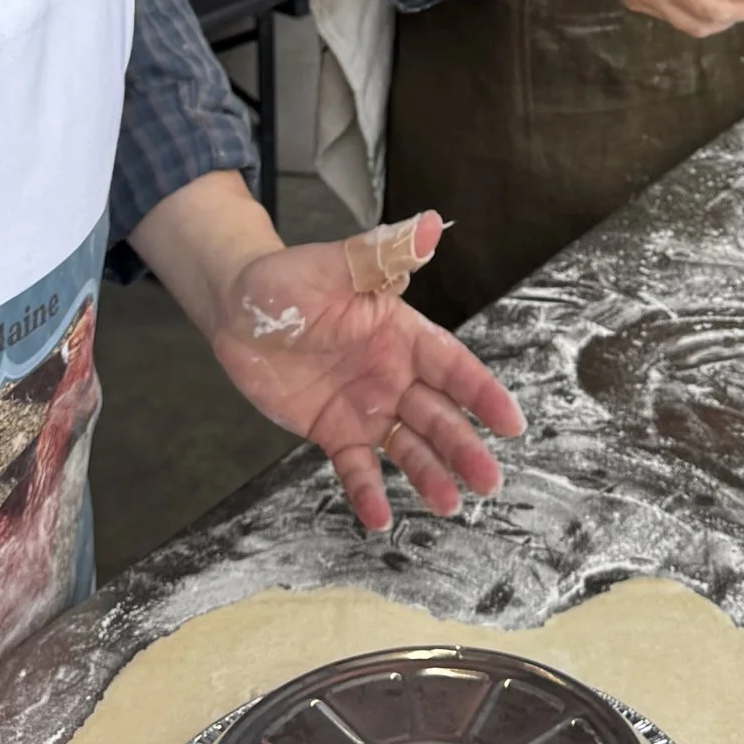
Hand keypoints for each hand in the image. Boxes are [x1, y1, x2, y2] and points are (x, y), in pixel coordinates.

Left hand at [213, 217, 525, 532]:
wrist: (233, 312)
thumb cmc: (285, 281)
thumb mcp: (333, 266)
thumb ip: (381, 254)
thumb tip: (429, 224)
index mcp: (400, 332)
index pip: (451, 365)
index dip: (481, 393)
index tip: (511, 422)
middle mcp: (391, 373)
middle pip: (437, 414)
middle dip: (463, 447)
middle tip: (489, 482)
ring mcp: (363, 405)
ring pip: (406, 445)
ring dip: (428, 474)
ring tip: (449, 507)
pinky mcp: (331, 430)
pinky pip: (355, 466)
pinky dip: (368, 492)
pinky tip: (381, 519)